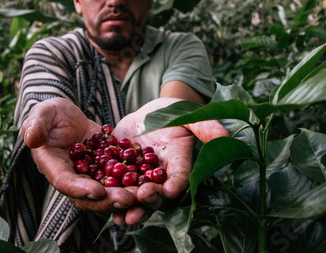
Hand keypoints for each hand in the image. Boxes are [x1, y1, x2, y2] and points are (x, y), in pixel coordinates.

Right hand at [20, 98, 136, 214]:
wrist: (67, 115)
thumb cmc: (49, 113)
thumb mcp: (42, 113)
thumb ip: (36, 125)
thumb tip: (32, 139)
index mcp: (53, 167)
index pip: (65, 182)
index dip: (80, 189)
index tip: (96, 192)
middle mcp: (72, 177)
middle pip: (89, 195)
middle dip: (108, 200)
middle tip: (127, 200)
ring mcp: (90, 176)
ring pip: (107, 192)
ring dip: (123, 196)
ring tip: (142, 195)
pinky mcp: (105, 169)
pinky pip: (119, 178)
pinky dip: (133, 181)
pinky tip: (150, 180)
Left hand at [110, 97, 228, 224]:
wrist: (148, 113)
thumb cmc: (173, 111)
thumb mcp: (188, 113)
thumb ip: (205, 125)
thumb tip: (225, 135)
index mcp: (179, 163)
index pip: (181, 177)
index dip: (177, 185)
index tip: (170, 190)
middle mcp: (161, 176)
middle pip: (158, 194)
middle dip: (151, 199)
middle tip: (142, 197)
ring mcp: (141, 178)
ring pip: (137, 198)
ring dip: (130, 208)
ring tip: (122, 215)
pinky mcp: (122, 174)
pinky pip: (117, 188)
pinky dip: (110, 196)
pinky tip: (101, 202)